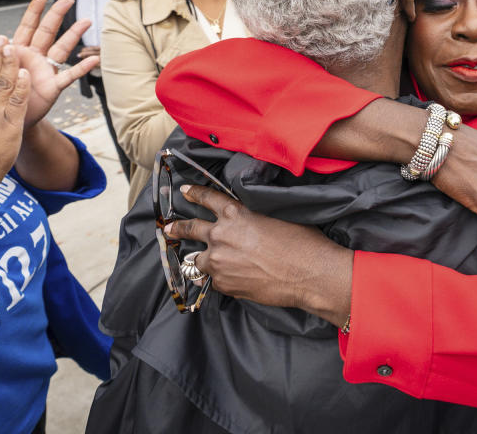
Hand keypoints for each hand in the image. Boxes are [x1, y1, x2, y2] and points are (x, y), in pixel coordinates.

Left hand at [0, 0, 98, 128]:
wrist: (2, 120)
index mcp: (18, 51)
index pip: (28, 27)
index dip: (34, 12)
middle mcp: (35, 57)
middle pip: (48, 31)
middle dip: (57, 14)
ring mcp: (46, 71)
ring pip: (62, 48)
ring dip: (74, 34)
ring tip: (86, 21)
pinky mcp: (53, 87)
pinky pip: (70, 76)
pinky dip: (82, 68)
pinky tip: (93, 59)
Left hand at [165, 185, 352, 326]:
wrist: (308, 274)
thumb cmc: (301, 242)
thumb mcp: (275, 217)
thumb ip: (253, 218)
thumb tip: (248, 223)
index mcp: (235, 214)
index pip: (208, 198)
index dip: (194, 193)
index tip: (184, 191)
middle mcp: (220, 235)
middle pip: (191, 228)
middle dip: (177, 227)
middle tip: (168, 228)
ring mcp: (219, 262)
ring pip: (198, 260)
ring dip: (199, 260)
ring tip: (197, 262)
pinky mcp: (224, 285)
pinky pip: (213, 281)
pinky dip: (217, 279)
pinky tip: (226, 279)